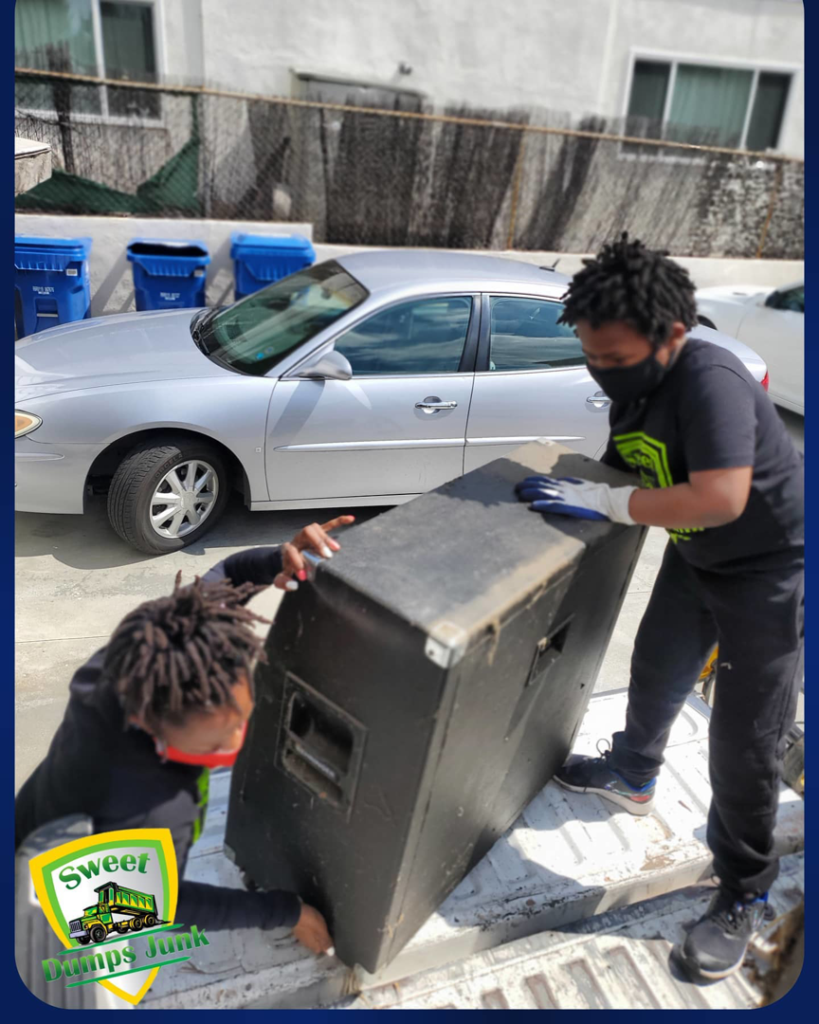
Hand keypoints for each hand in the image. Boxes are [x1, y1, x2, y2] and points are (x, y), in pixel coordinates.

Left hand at [273, 516, 355, 590]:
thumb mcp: (281, 576)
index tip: (303, 575)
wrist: (288, 556)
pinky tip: (350, 519)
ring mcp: (308, 535)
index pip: (292, 551)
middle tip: (327, 556)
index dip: (297, 562)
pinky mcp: (318, 533)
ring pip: (316, 528)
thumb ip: (283, 582)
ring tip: (336, 548)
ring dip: (326, 538)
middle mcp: (298, 539)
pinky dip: (339, 521)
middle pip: (306, 532)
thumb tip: (293, 585)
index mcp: (289, 549)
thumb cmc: (288, 565)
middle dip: (317, 543)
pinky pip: (329, 525)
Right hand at [292, 902, 333, 955]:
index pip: (322, 950)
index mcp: (315, 946)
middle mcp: (308, 944)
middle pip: (316, 945)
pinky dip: (309, 929)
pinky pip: (306, 932)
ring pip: (311, 938)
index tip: (331, 938)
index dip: (327, 945)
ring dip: (315, 934)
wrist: (295, 913)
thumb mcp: (321, 931)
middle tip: (326, 931)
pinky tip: (312, 923)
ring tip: (319, 926)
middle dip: (321, 940)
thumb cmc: (311, 922)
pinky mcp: (298, 930)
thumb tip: (331, 953)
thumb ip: (326, 942)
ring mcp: (302, 937)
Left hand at [515, 476, 635, 524]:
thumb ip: (570, 482)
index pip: (545, 480)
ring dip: (531, 493)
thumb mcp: (581, 484)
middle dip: (527, 486)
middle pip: (541, 485)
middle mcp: (562, 488)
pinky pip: (553, 505)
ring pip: (544, 492)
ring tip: (520, 494)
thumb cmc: (596, 493)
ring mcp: (565, 497)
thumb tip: (561, 481)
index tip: (524, 481)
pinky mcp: (569, 506)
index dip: (533, 480)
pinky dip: (543, 504)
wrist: (607, 499)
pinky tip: (534, 505)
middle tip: (516, 488)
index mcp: (565, 484)